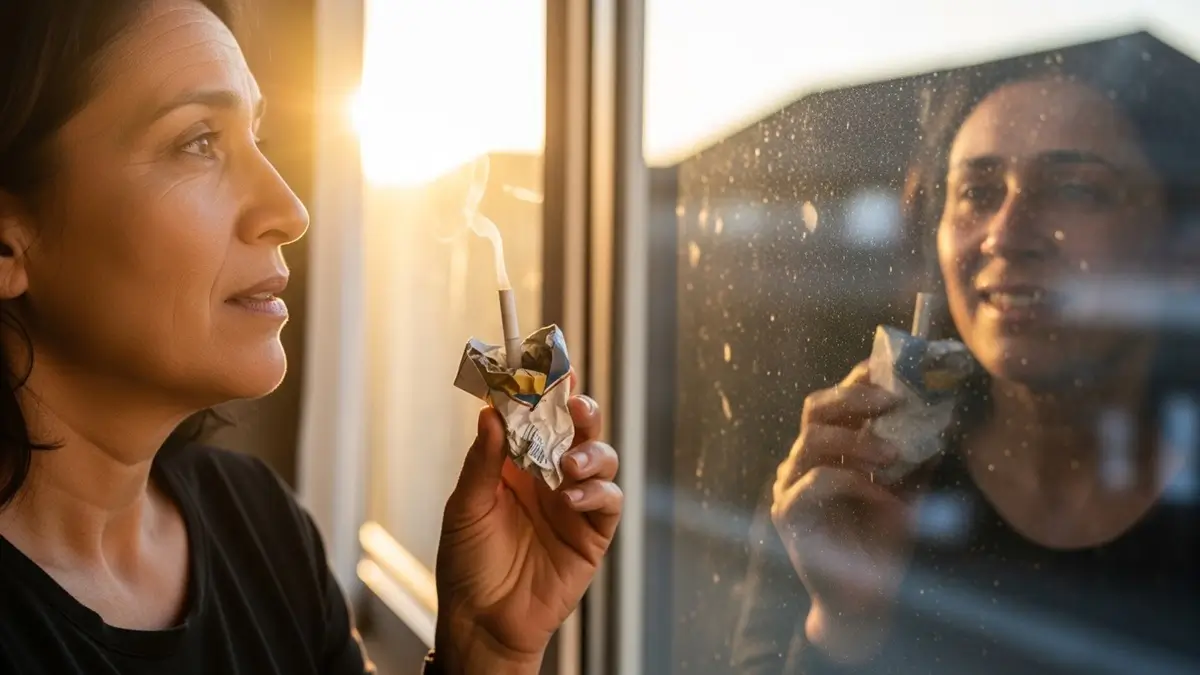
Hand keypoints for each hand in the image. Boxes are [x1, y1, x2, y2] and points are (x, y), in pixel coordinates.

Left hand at [434, 386, 621, 673]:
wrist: (484, 621)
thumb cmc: (468, 565)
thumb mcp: (465, 508)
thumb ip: (483, 462)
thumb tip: (491, 414)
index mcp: (516, 464)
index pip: (536, 418)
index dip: (544, 392)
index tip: (550, 368)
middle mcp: (549, 477)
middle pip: (576, 430)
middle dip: (580, 411)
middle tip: (574, 404)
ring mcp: (573, 503)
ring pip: (600, 457)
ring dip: (590, 451)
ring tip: (569, 465)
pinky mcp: (592, 533)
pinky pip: (608, 500)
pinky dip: (596, 492)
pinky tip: (572, 499)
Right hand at [771, 362, 919, 662]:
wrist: (863, 603)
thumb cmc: (882, 544)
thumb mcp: (909, 492)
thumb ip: (917, 456)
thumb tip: (943, 415)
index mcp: (829, 450)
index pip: (837, 400)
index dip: (861, 380)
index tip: (897, 370)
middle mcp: (804, 461)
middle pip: (816, 408)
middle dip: (854, 396)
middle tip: (893, 400)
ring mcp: (790, 485)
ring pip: (813, 438)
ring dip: (858, 439)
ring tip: (893, 454)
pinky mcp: (788, 512)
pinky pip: (817, 481)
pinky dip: (854, 483)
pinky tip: (883, 498)